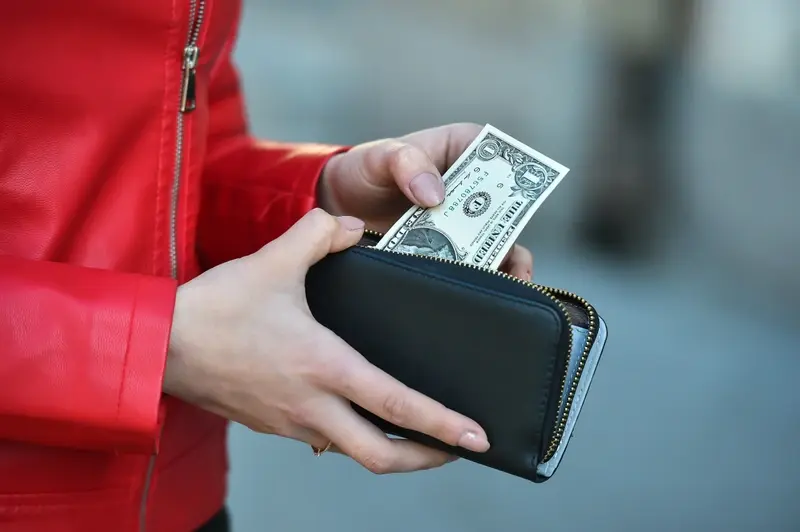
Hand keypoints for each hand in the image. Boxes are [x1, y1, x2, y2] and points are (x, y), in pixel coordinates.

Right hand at [164, 209, 489, 473]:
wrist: (160, 345)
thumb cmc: (215, 310)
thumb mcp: (273, 261)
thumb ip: (319, 234)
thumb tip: (351, 225)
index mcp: (323, 367)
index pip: (396, 406)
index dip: (442, 425)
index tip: (476, 438)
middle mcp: (312, 405)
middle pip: (381, 457)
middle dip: (426, 460)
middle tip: (456, 450)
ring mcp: (292, 422)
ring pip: (353, 452)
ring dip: (390, 450)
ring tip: (417, 435)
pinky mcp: (274, 423)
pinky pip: (325, 439)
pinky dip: (353, 436)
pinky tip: (358, 415)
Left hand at [318, 122, 533, 280]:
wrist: (340, 205)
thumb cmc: (365, 169)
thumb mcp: (381, 156)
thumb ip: (406, 163)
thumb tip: (434, 192)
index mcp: (463, 149)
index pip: (500, 157)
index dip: (512, 177)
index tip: (515, 199)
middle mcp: (471, 186)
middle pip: (507, 206)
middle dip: (511, 229)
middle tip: (511, 251)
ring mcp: (463, 221)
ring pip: (497, 240)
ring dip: (501, 260)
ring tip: (502, 282)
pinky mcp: (452, 249)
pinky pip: (473, 264)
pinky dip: (478, 279)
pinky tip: (479, 293)